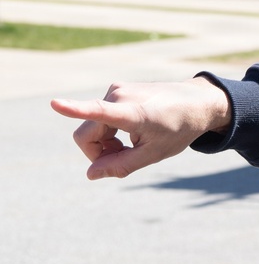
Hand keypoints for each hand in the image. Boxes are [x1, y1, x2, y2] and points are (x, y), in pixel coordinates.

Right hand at [51, 77, 232, 179]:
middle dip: (99, 153)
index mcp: (132, 113)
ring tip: (132, 145)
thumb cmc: (179, 129)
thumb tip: (91, 174)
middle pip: (87, 135)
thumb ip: (122, 166)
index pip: (99, 111)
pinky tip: (132, 133)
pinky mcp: (117, 89)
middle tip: (124, 158)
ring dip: (106, 142)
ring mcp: (116, 89)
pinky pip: (100, 117)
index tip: (55, 104)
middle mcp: (120, 95)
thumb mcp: (153, 154)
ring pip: (92, 126)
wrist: (197, 102)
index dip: (74, 110)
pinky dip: (110, 131)